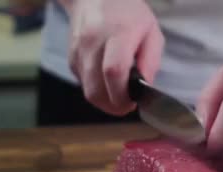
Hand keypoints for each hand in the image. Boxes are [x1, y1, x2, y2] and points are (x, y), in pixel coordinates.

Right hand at [67, 0, 163, 114]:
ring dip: (105, 101)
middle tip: (127, 104)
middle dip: (114, 106)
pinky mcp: (71, 58)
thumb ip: (151, 60)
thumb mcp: (151, 31)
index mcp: (117, 33)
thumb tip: (145, 86)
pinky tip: (107, 82)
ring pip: (88, 91)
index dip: (123, 95)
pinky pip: (83, 84)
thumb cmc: (128, 14)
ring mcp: (78, 51)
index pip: (114, 71)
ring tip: (119, 95)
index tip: (133, 102)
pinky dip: (97, 90)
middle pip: (96, 89)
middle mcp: (93, 42)